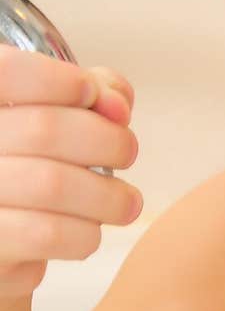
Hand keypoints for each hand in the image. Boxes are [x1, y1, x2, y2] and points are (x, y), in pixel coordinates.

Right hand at [0, 46, 141, 298]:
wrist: (6, 240)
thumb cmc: (34, 165)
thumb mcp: (60, 113)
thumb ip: (90, 92)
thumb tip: (116, 103)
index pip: (6, 70)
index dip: (59, 79)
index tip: (92, 93)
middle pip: (44, 129)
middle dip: (107, 141)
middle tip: (126, 153)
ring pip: (53, 185)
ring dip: (108, 195)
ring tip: (125, 201)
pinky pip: (49, 234)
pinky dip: (86, 233)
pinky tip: (88, 230)